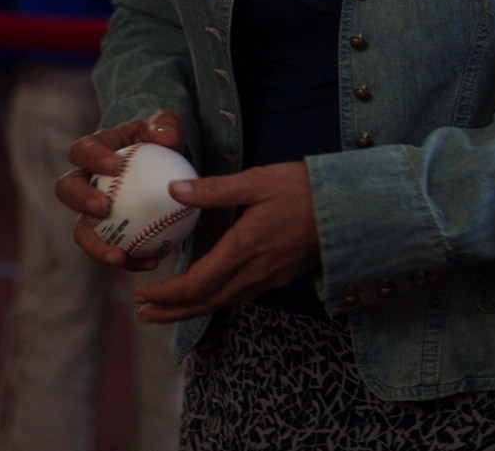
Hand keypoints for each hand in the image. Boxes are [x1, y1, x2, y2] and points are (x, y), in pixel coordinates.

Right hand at [56, 109, 190, 271]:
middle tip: (103, 209)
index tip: (115, 168)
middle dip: (79, 200)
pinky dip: (129, 258)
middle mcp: (86, 180)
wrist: (169, 167)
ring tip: (120, 256)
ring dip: (96, 245)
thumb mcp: (168, 126)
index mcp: (96, 149)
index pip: (83, 150)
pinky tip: (151, 262)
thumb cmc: (164, 140)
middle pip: (67, 189)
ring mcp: (92, 210)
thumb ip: (166, 126)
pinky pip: (111, 248)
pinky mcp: (107, 232)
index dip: (92, 159)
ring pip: (81, 230)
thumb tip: (165, 138)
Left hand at [127, 162, 320, 322]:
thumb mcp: (258, 181)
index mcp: (244, 249)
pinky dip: (215, 302)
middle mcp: (255, 271)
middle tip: (143, 314)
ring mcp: (270, 277)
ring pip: (223, 303)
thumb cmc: (304, 188)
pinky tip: (209, 295)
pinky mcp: (281, 276)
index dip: (167, 295)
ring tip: (166, 313)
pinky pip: (240, 297)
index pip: (197, 284)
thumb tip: (173, 191)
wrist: (351, 206)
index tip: (143, 294)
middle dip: (171, 311)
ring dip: (191, 311)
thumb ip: (215, 189)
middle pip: (206, 303)